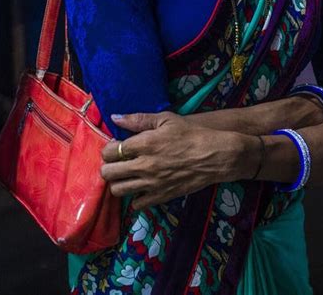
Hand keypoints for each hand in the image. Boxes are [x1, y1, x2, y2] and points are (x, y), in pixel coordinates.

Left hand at [100, 111, 241, 208]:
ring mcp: (151, 183)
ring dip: (118, 183)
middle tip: (117, 162)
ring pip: (118, 190)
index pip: (110, 151)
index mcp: (144, 143)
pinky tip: (141, 188)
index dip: (108, 148)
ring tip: (126, 175)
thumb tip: (115, 117)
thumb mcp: (166, 119)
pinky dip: (135, 198)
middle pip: (108, 173)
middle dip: (108, 167)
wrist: (214, 155)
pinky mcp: (161, 196)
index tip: (116, 146)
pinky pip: (137, 204)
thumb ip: (138, 119)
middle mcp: (143, 165)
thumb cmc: (191, 133)